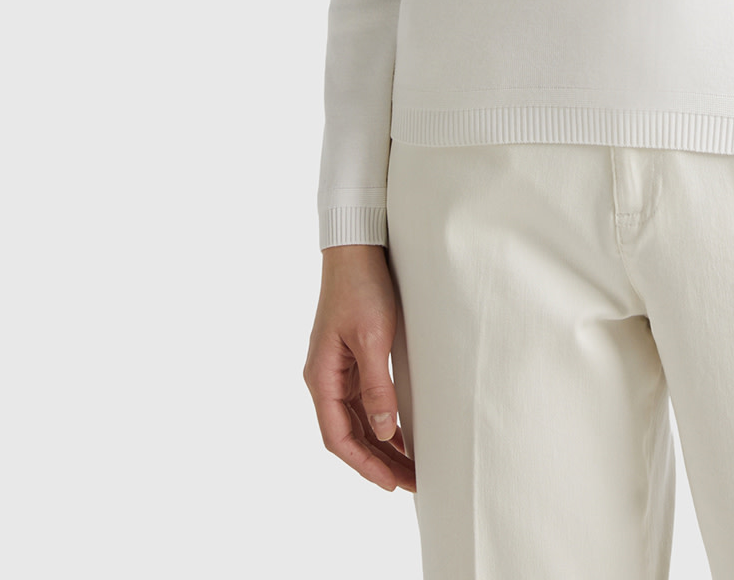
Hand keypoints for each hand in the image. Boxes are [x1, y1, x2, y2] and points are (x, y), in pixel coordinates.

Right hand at [303, 244, 416, 492]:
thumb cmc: (361, 288)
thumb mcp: (373, 339)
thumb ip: (377, 387)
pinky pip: (362, 404)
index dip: (364, 464)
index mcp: (321, 377)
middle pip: (348, 435)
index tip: (391, 484)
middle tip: (411, 483)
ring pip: (356, 422)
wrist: (356, 250)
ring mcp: (336, 371)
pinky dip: (381, 423)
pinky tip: (402, 437)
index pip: (338, 437)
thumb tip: (383, 432)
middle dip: (377, 462)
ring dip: (381, 446)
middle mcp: (324, 379)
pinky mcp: (350, 360)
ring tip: (410, 468)